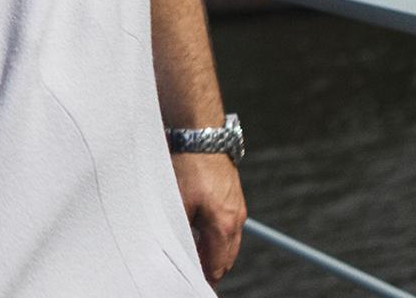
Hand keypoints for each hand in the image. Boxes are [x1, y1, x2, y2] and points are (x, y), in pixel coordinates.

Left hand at [172, 152, 245, 283]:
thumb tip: (181, 253)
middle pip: (226, 257)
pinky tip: (199, 227)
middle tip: (192, 271)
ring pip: (228, 240)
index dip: (204, 278)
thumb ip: (182, 233)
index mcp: (224, 225)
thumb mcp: (178, 203)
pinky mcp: (234, 194)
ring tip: (193, 249)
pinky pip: (228, 223)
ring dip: (213, 248)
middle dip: (210, 266)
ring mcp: (237, 205)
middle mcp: (236, 218)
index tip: (191, 281)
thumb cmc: (188, 166)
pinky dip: (216, 232)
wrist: (201, 133)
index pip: (217, 266)